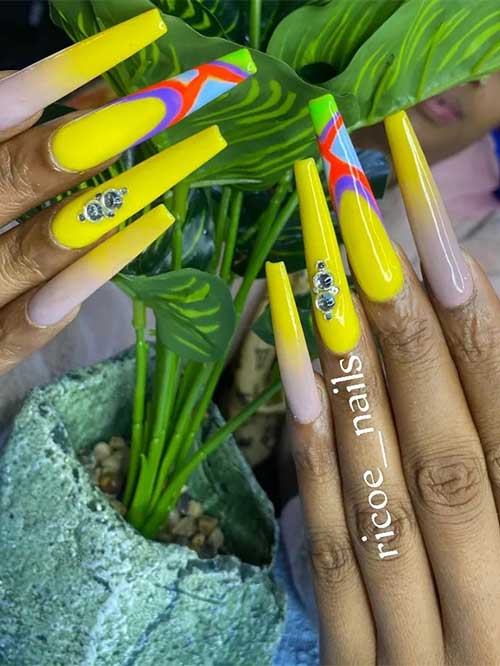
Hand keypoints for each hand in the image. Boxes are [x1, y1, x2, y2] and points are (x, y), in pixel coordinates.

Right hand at [0, 10, 238, 375]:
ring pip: (42, 244)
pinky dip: (95, 272)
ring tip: (186, 156)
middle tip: (178, 101)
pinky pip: (42, 317)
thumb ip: (17, 133)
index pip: (1, 109)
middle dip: (107, 133)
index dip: (66, 71)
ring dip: (118, 197)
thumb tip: (101, 94)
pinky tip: (155, 226)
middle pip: (26, 172)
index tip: (141, 35)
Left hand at [267, 106, 499, 663]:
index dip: (474, 318)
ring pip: (386, 490)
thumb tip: (471, 337)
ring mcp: (427, 644)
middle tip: (354, 219)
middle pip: (446, 447)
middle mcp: (499, 597)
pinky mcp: (363, 665)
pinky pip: (334, 553)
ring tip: (318, 272)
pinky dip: (314, 459)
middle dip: (402, 326)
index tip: (425, 226)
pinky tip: (294, 374)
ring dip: (349, 374)